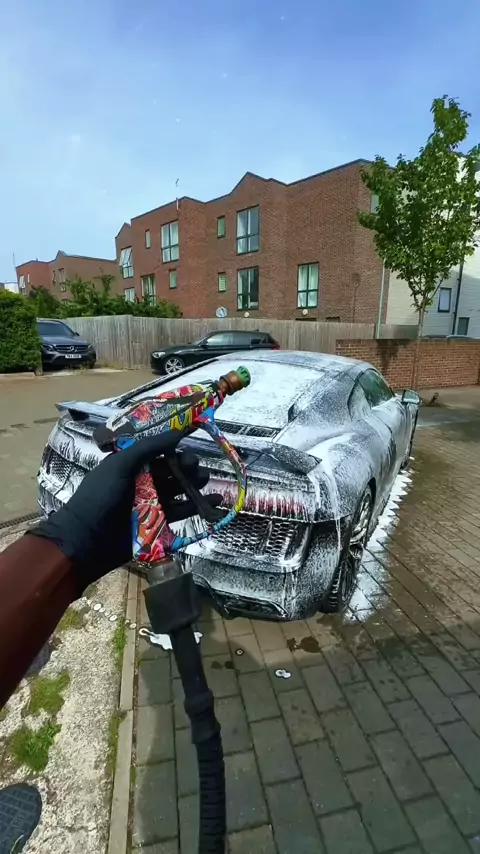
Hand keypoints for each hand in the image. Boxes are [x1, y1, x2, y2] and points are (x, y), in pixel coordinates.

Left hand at [30, 431, 220, 593]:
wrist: (87, 538)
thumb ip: (149, 447)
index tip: (190, 444)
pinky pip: (182, 512)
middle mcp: (143, 482)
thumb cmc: (100, 495)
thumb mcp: (121, 464)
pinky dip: (199, 507)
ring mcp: (151, 503)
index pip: (159, 453)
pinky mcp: (159, 523)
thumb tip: (179, 431)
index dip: (175, 448)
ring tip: (207, 480)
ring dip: (195, 484)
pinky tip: (216, 501)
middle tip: (197, 467)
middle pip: (172, 471)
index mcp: (131, 465)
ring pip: (179, 490)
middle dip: (187, 467)